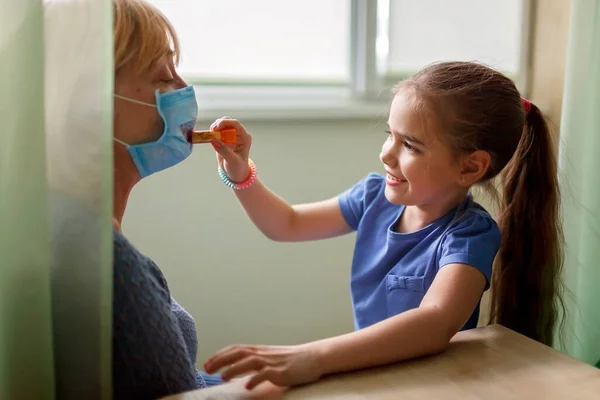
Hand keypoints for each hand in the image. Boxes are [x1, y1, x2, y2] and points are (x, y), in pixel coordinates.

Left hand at [204, 344, 322, 389]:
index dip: (220, 355)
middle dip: (221, 360)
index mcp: (260, 350)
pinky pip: (266, 374)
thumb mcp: (270, 359)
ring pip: (250, 361)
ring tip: (223, 377)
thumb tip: (235, 373)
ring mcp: (272, 362)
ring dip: (235, 368)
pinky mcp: (282, 372)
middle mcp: (263, 354)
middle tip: (207, 369)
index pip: (235, 348)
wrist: (313, 357)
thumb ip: (254, 364)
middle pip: (239, 353)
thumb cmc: (291, 360)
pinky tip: (248, 386)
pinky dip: (255, 379)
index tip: (207, 363)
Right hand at [210, 117, 251, 182]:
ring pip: (221, 125)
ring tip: (210, 137)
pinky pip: (216, 132)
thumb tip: (214, 141)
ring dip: (214, 128)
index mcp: (244, 137)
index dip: (225, 123)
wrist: (236, 173)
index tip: (215, 128)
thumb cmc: (238, 168)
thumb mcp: (232, 161)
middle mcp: (238, 134)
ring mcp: (230, 136)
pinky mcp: (223, 139)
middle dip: (218, 124)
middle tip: (211, 132)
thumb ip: (224, 151)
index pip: (235, 124)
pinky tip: (210, 139)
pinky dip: (211, 133)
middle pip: (227, 121)